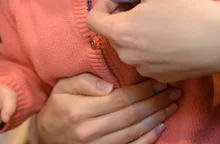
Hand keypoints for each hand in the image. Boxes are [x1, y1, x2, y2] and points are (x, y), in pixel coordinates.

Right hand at [35, 73, 179, 143]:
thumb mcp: (62, 87)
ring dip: (157, 118)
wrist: (46, 138)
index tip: (159, 81)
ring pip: (134, 132)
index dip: (142, 90)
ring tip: (172, 105)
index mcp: (80, 110)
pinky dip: (148, 139)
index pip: (119, 99)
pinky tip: (161, 127)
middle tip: (173, 91)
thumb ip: (84, 81)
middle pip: (131, 116)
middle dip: (156, 102)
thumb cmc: (57, 107)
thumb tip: (109, 85)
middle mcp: (90, 131)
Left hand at [87, 0, 219, 81]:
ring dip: (136, 31)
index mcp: (120, 33)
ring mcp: (144, 69)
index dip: (104, 3)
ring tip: (159, 18)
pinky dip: (150, 47)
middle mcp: (126, 56)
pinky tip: (171, 35)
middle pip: (111, 32)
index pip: (93, 19)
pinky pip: (145, 59)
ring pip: (129, 46)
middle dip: (122, 15)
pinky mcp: (160, 76)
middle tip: (145, 2)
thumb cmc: (187, 9)